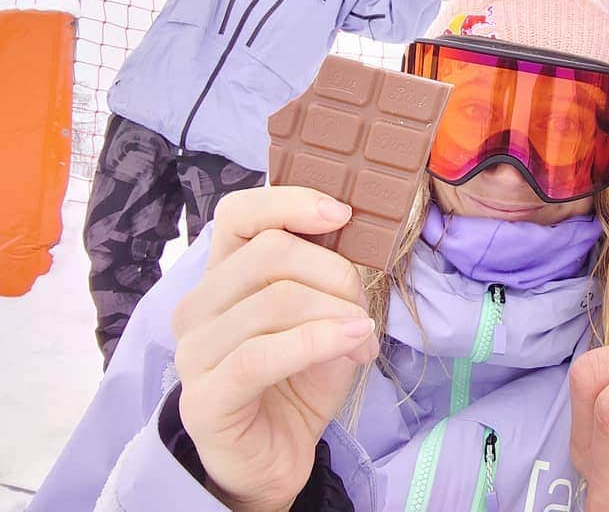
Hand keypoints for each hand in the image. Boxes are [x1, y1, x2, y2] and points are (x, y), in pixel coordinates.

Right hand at [172, 187, 377, 511]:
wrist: (276, 457)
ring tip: (362, 336)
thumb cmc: (299, 379)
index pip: (238, 213)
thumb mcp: (323, 316)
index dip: (291, 202)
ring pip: (274, 300)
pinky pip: (262, 355)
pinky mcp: (204, 398)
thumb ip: (329, 278)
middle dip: (334, 272)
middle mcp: (198, 306)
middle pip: (270, 253)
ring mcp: (194, 352)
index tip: (343, 213)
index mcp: (223, 275)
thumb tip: (357, 244)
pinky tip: (353, 343)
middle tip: (363, 305)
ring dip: (336, 312)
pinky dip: (317, 341)